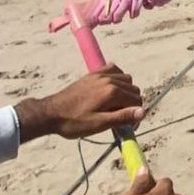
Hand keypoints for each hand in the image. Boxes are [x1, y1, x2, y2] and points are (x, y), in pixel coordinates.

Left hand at [16, 65, 144, 142]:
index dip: (135, 114)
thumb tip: (143, 112)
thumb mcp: (99, 124)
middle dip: (132, 103)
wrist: (50, 113)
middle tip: (120, 116)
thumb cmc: (74, 122)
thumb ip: (122, 117)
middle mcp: (109, 80)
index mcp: (112, 92)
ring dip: (126, 91)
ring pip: (127, 79)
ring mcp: (101, 74)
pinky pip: (114, 69)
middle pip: (134, 89)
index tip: (127, 125)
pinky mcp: (93, 73)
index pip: (137, 101)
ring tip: (114, 105)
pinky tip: (111, 89)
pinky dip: (117, 77)